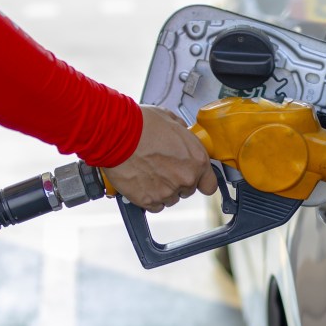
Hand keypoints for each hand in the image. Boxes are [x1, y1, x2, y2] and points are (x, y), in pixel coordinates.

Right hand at [103, 105, 217, 211]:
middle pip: (187, 189)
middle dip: (177, 180)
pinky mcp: (148, 200)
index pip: (209, 184)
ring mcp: (168, 192)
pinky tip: (141, 182)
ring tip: (148, 172)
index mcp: (197, 159)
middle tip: (161, 167)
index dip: (201, 180)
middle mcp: (186, 178)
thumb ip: (183, 134)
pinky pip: (154, 205)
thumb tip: (182, 135)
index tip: (195, 178)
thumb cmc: (141, 125)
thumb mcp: (171, 120)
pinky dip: (148, 197)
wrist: (116, 134)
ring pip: (170, 198)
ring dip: (162, 189)